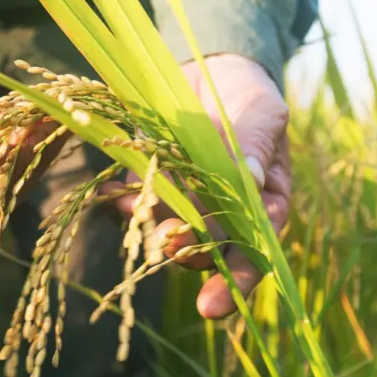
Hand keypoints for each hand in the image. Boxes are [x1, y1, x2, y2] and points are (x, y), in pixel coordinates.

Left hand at [105, 54, 290, 319]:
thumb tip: (248, 175)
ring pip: (166, 230)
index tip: (211, 307)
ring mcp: (181, 201)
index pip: (254, 252)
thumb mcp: (262, 113)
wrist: (209, 69)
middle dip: (187, 253)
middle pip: (206, 249)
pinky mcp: (148, 183)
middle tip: (170, 245)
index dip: (236, 281)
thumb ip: (255, 144)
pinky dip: (123, 204)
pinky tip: (114, 197)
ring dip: (151, 231)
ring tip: (141, 220)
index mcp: (261, 205)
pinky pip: (133, 204)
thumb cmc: (248, 96)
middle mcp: (220, 213)